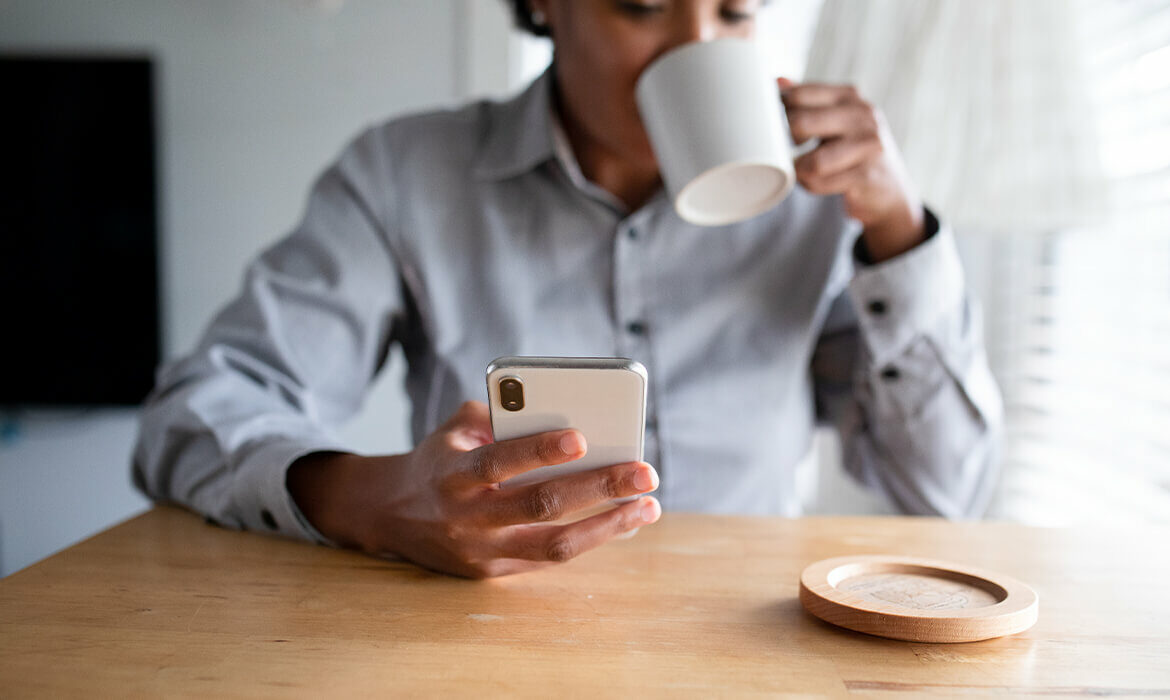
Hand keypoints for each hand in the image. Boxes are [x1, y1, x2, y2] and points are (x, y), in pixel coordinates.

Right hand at [287, 400, 660, 577]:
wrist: (390, 515)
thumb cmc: (439, 460)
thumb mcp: (453, 430)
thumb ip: (497, 415)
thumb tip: (558, 410)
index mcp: (453, 474)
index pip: (499, 462)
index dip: (539, 450)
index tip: (583, 437)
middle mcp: (467, 517)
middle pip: (540, 505)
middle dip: (599, 488)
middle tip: (645, 472)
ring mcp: (482, 551)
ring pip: (554, 546)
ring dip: (608, 526)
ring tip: (648, 506)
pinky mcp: (493, 573)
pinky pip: (551, 560)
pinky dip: (591, 540)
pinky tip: (624, 521)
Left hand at [778, 78, 925, 261]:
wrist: (889, 189)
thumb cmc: (852, 151)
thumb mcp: (835, 119)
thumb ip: (808, 101)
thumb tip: (776, 81)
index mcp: (848, 96)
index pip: (798, 95)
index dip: (779, 113)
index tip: (780, 126)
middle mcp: (861, 115)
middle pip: (800, 123)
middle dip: (787, 142)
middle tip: (794, 150)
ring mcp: (867, 145)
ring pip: (812, 161)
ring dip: (799, 170)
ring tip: (803, 170)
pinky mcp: (866, 175)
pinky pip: (820, 182)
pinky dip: (811, 185)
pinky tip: (818, 182)